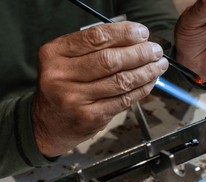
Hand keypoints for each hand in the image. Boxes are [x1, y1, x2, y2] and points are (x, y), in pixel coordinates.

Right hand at [32, 21, 168, 156]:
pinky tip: (149, 82)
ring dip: (145, 71)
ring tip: (158, 65)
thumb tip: (133, 40)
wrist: (47, 125)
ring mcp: (75, 99)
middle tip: (155, 50)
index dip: (124, 33)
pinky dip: (141, 89)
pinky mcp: (90, 117)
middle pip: (110, 60)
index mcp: (54, 54)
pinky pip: (123, 100)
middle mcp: (61, 76)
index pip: (95, 37)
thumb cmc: (61, 88)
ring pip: (121, 81)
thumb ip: (90, 49)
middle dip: (140, 53)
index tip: (142, 33)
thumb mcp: (64, 61)